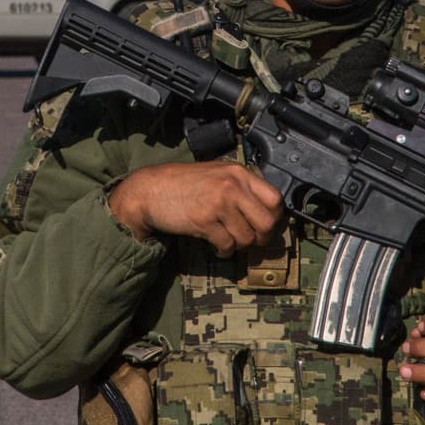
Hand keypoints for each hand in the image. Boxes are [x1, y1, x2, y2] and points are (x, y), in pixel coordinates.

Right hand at [107, 160, 283, 255]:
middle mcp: (232, 185)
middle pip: (267, 222)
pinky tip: (217, 246)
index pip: (275, 198)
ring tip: (229, 242)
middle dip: (262, 238)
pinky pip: (227, 245)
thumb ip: (240, 188)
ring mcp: (218, 203)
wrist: (149, 190)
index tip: (265, 226)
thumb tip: (265, 212)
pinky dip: (224, 251)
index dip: (274, 217)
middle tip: (252, 241)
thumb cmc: (182, 184)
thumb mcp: (216, 175)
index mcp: (238, 173)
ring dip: (240, 246)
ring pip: (247, 238)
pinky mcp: (204, 220)